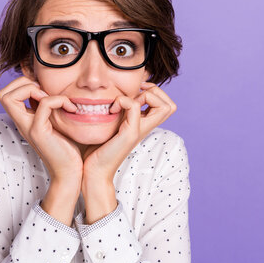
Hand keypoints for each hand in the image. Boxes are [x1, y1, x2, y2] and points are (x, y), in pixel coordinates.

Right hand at [0, 76, 82, 186]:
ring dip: (33, 88)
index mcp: (25, 119)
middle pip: (2, 94)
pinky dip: (58, 100)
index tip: (44, 90)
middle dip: (23, 83)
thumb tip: (54, 87)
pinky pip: (43, 104)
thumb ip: (50, 107)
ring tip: (54, 99)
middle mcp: (22, 123)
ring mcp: (28, 127)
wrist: (71, 172)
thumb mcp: (56, 121)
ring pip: (10, 97)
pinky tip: (72, 108)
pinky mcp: (39, 132)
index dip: (22, 84)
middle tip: (45, 91)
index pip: (7, 94)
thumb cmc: (68, 148)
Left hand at [81, 82, 176, 222]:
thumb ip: (118, 110)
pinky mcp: (130, 133)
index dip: (154, 92)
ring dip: (144, 95)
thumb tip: (116, 92)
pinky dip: (123, 100)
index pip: (167, 105)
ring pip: (164, 106)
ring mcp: (140, 131)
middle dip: (154, 91)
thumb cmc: (97, 148)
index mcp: (143, 125)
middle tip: (133, 95)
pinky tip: (111, 110)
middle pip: (171, 106)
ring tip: (124, 102)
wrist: (93, 170)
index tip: (135, 92)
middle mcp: (146, 128)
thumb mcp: (111, 123)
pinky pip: (135, 106)